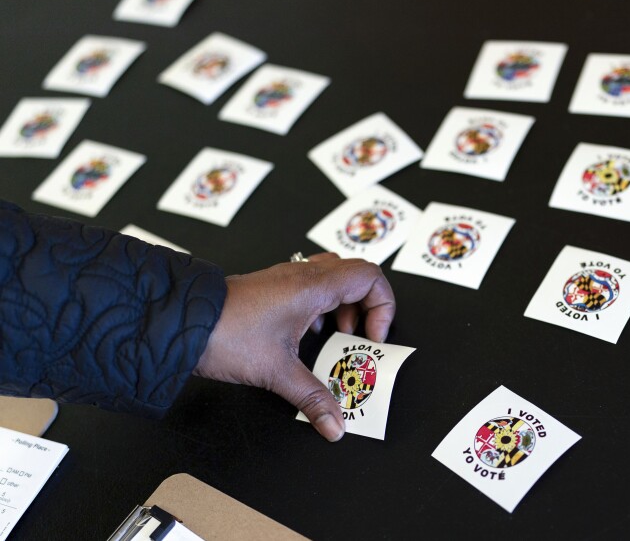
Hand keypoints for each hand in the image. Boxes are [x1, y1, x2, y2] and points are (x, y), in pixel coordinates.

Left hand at [194, 253, 394, 441]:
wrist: (179, 323)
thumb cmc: (225, 334)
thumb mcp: (277, 372)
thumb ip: (312, 398)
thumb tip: (335, 423)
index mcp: (313, 286)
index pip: (369, 277)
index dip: (382, 306)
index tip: (370, 336)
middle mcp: (302, 275)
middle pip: (355, 275)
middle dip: (365, 308)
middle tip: (356, 337)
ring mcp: (285, 279)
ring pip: (332, 278)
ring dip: (342, 306)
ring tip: (333, 337)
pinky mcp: (271, 289)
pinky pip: (310, 287)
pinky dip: (318, 308)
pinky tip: (305, 336)